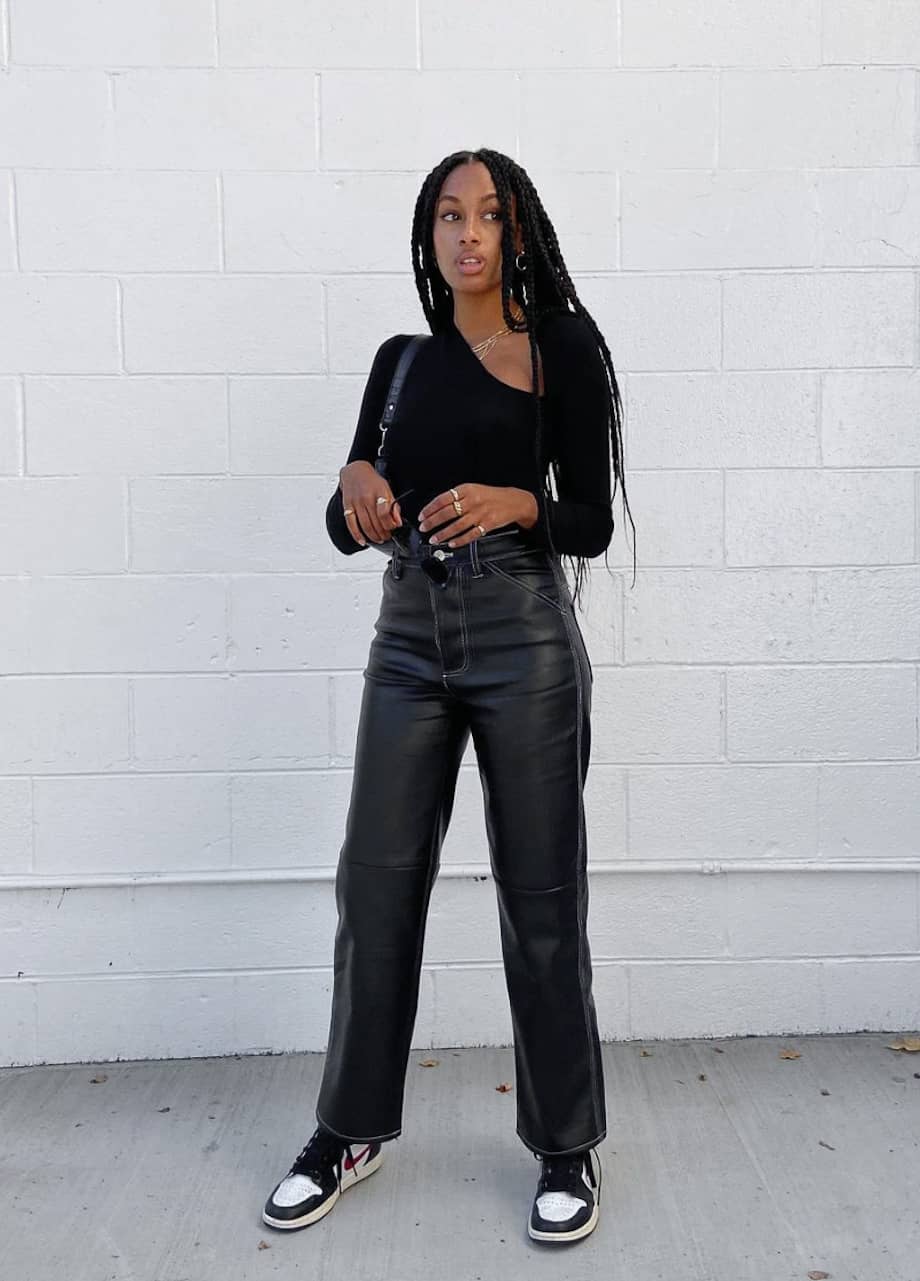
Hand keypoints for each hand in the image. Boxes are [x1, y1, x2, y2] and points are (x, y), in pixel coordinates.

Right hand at [339, 461, 403, 546]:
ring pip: (365, 526)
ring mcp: (356, 502)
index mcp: (379, 492)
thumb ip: (394, 506)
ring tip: (379, 539)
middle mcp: (366, 497)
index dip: (390, 524)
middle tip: (387, 536)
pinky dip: (357, 535)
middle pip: (375, 522)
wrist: (355, 471)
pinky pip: (351, 524)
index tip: (393, 528)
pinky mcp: (347, 506)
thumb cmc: (372, 481)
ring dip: (373, 536)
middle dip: (383, 533)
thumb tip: (398, 522)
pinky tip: (363, 541)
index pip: (384, 514)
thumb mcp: (387, 489)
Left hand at [418, 484, 538, 547]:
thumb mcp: (474, 489)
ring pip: (457, 526)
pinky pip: (470, 534)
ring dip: (443, 534)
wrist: (514, 501)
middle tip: (423, 528)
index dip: (430, 508)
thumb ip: (457, 496)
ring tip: (434, 539)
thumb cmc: (492, 496)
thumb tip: (437, 507)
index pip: (443, 499)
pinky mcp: (487, 525)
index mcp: (467, 490)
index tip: (422, 515)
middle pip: (447, 512)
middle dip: (432, 522)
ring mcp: (480, 513)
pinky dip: (460, 540)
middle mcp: (472, 501)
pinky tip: (452, 543)